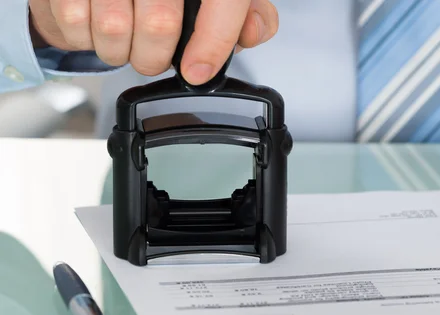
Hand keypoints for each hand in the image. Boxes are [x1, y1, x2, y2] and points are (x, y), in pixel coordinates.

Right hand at [28, 0, 277, 84]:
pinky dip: (86, 40)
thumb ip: (241, 14)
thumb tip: (252, 32)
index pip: (222, 2)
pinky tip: (95, 23)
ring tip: (123, 36)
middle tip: (153, 53)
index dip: (213, 43)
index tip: (199, 71)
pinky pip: (75, 27)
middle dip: (155, 57)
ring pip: (114, 30)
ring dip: (120, 51)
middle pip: (160, 25)